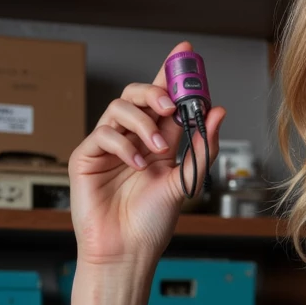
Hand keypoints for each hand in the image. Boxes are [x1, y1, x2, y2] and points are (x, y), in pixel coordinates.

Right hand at [67, 40, 224, 267]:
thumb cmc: (151, 224)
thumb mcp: (185, 182)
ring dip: (143, 121)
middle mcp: (134, 140)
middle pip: (139, 94)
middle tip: (170, 103)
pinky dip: (124, 144)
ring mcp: (109, 147)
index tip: (185, 52)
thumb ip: (202, 148)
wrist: (126, 251)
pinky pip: (104, 133)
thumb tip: (218, 113)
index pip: (164, 99)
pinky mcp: (87, 157)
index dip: (172, 73)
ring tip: (158, 148)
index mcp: (159, 143)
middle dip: (156, 91)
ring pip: (120, 108)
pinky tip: (136, 164)